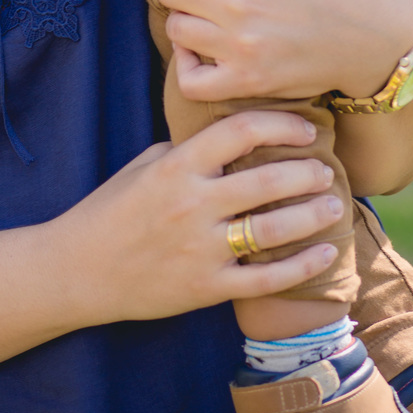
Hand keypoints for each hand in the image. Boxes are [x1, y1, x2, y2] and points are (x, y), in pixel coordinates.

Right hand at [49, 110, 341, 325]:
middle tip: (326, 171)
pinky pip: (265, 279)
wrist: (79, 269)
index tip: (305, 129)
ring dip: (311, 215)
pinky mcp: (206, 287)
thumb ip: (188, 150)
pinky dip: (301, 267)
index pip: (239, 131)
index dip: (280, 125)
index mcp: (177, 165)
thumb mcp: (144, 165)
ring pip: (273, 229)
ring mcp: (201, 249)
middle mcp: (192, 204)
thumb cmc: (112, 210)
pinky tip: (323, 253)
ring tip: (332, 205)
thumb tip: (232, 138)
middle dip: (306, 172)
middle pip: (266, 179)